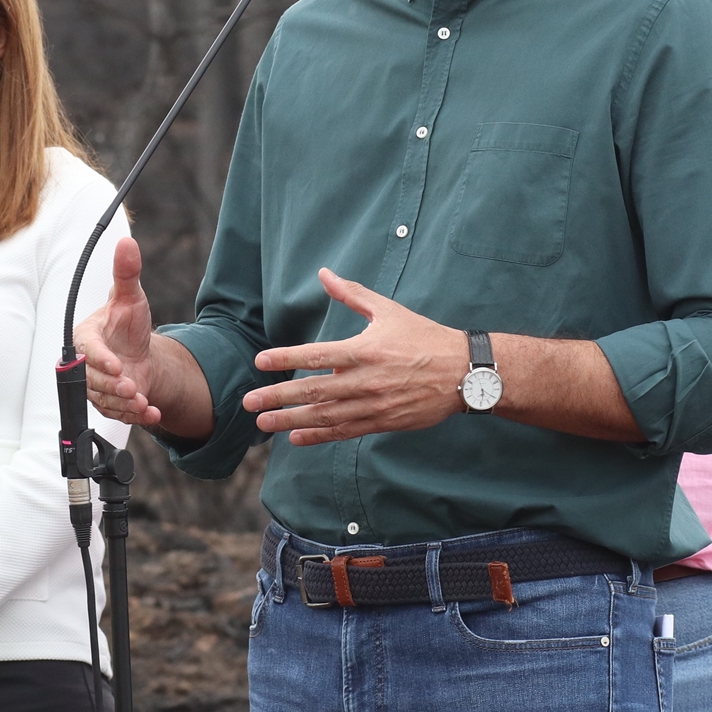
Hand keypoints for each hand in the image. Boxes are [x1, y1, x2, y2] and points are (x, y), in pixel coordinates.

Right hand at [76, 236, 163, 429]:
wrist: (139, 351)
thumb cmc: (128, 323)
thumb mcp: (131, 297)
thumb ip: (126, 273)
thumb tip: (127, 243)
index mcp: (85, 338)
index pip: (86, 350)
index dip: (99, 359)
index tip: (115, 365)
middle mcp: (87, 365)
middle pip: (93, 380)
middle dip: (112, 387)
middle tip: (132, 387)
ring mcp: (96, 386)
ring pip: (105, 400)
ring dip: (125, 405)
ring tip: (144, 402)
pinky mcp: (109, 402)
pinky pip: (117, 413)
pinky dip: (135, 416)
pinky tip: (152, 412)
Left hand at [246, 269, 467, 445]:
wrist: (463, 372)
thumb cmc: (424, 337)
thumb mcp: (388, 311)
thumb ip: (352, 295)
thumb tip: (324, 274)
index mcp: (364, 350)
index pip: (315, 355)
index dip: (285, 359)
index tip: (260, 363)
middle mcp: (365, 380)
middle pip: (312, 390)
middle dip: (277, 397)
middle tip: (248, 403)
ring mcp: (373, 405)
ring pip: (324, 416)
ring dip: (290, 421)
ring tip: (263, 424)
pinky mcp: (382, 422)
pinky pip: (344, 432)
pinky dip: (318, 436)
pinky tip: (296, 437)